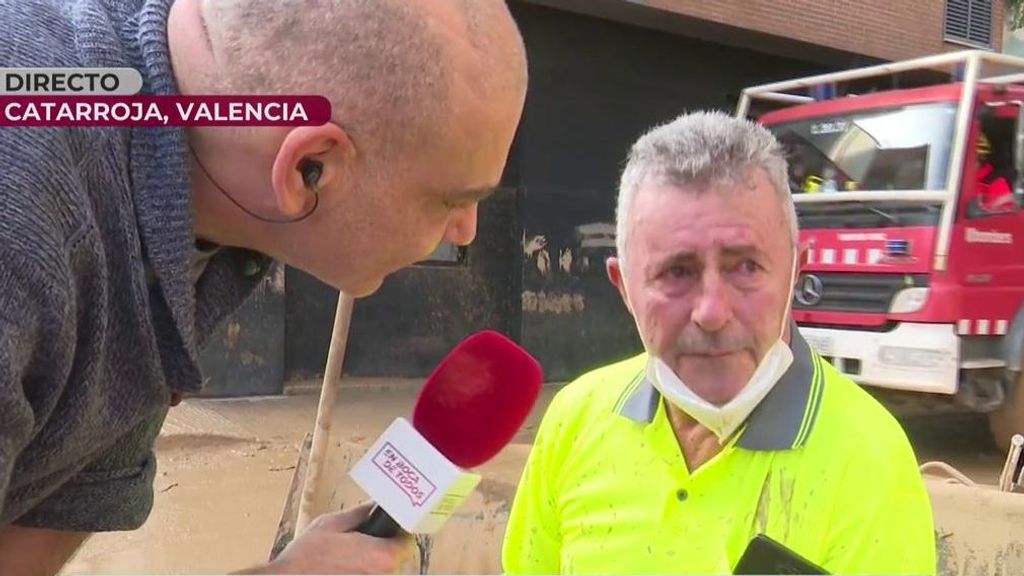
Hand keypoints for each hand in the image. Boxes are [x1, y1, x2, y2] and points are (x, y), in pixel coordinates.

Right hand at [239, 504, 415, 573]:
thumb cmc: (306, 558)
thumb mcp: (331, 524)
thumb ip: (359, 513)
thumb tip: (375, 505)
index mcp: (381, 555)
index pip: (407, 541)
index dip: (397, 533)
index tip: (388, 530)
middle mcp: (383, 575)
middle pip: (396, 558)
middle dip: (382, 548)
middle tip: (361, 543)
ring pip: (383, 570)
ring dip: (371, 563)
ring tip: (348, 559)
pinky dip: (362, 571)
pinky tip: (345, 568)